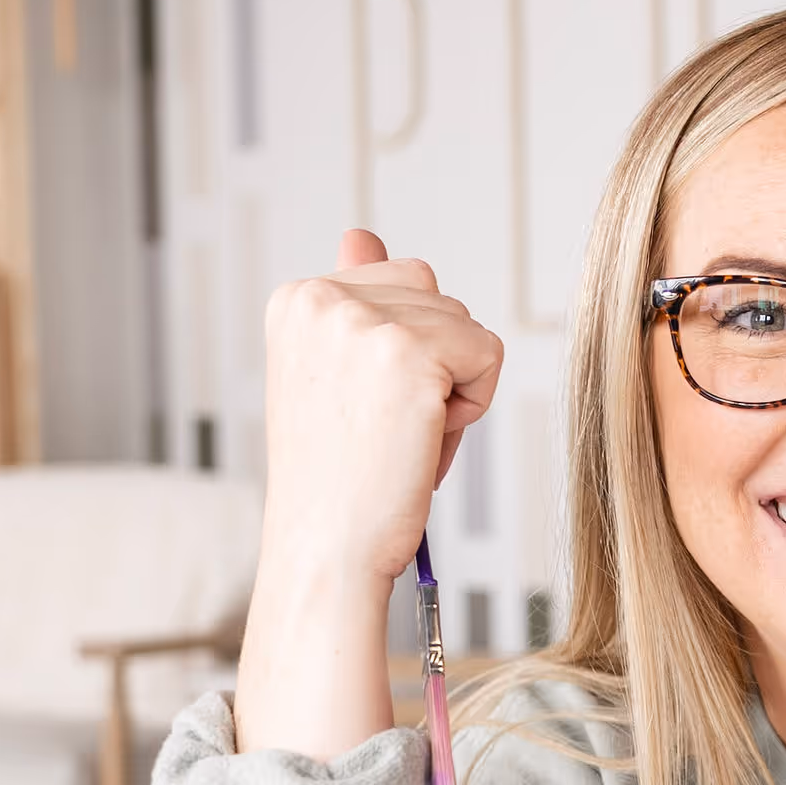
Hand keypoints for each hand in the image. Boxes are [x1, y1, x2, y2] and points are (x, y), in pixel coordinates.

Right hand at [235, 230, 502, 759]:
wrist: (327, 550)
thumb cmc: (338, 479)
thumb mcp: (335, 375)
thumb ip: (355, 299)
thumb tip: (362, 234)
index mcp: (297, 296)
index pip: (400, 281)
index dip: (402, 355)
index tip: (360, 410)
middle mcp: (321, 296)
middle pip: (438, 295)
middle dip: (433, 367)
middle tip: (383, 430)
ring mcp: (363, 321)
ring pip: (466, 327)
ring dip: (452, 390)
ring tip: (398, 439)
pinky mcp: (409, 353)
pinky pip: (488, 355)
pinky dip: (473, 406)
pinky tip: (423, 442)